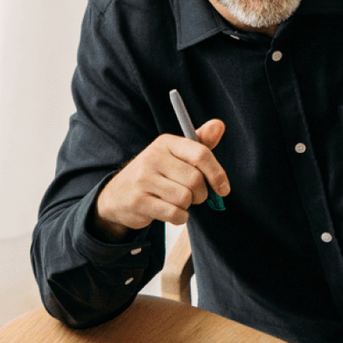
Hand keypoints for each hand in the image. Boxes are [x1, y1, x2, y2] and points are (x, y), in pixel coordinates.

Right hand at [93, 122, 228, 239]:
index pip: (200, 154)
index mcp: (166, 142)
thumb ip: (200, 143)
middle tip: (194, 196)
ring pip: (185, 198)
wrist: (118, 195)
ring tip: (177, 202)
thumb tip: (220, 124)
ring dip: (188, 206)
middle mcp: (152, 157)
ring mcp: (143, 179)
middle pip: (195, 180)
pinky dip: (180, 217)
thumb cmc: (156, 174)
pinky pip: (174, 214)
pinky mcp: (138, 201)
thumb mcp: (176, 155)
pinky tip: (171, 212)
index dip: (217, 174)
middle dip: (201, 194)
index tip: (223, 189)